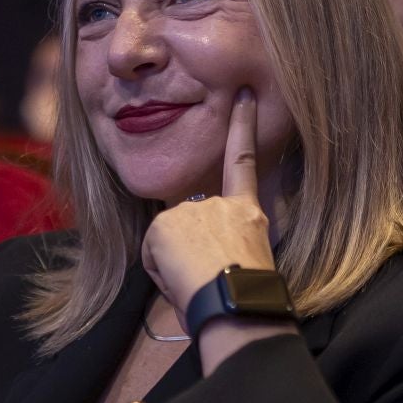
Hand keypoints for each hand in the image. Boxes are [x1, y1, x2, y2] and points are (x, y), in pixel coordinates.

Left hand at [140, 88, 276, 313]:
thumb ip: (227, 243)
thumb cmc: (246, 299)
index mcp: (250, 213)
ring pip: (168, 240)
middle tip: (209, 279)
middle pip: (188, 223)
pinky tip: (183, 281)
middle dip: (187, 252)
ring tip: (200, 283)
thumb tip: (205, 255)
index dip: (243, 127)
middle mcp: (222, 205)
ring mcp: (192, 211)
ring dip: (175, 265)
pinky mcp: (166, 224)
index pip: (244, 162)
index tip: (245, 96)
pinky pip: (153, 254)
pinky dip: (161, 272)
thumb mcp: (248, 262)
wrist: (239, 306)